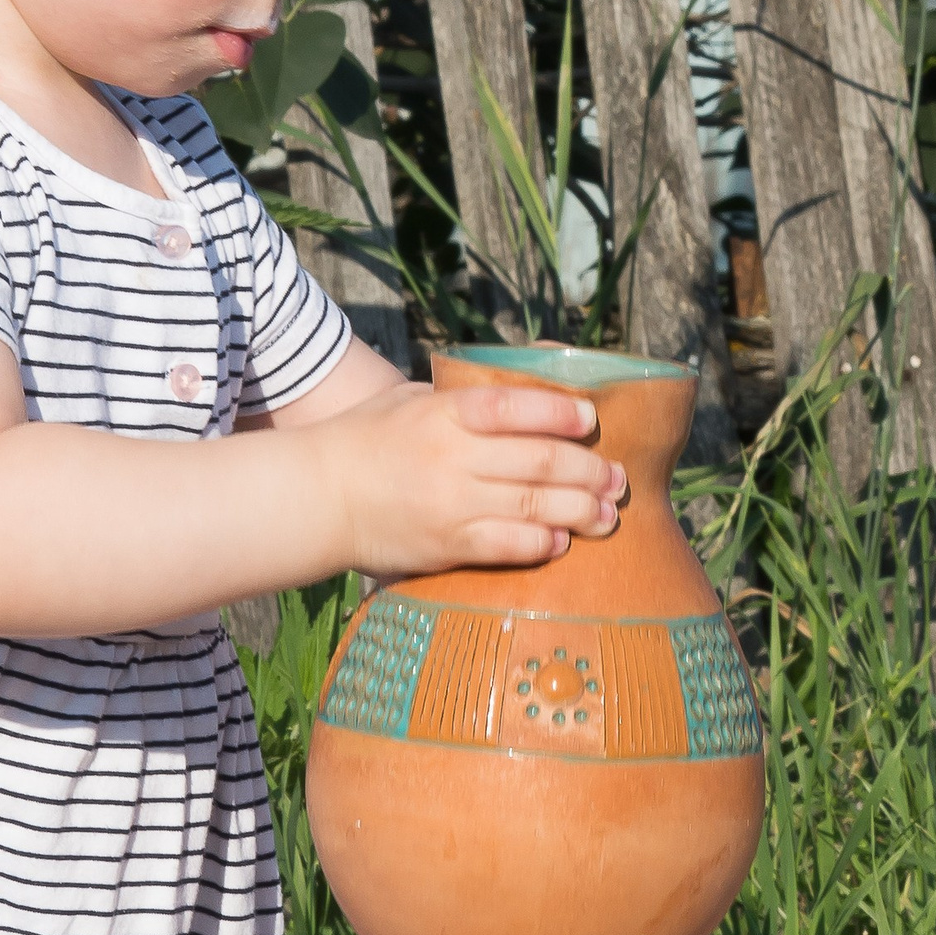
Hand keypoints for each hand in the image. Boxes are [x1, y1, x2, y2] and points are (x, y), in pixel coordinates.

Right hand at [321, 378, 624, 575]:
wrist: (317, 497)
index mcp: (445, 412)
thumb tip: (525, 389)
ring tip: (607, 514)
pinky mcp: (447, 544)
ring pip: (537, 506)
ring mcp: (453, 502)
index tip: (592, 420)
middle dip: (590, 470)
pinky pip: (509, 545)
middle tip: (618, 477)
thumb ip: (462, 397)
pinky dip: (543, 543)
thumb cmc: (367, 441)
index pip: (517, 406)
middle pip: (542, 462)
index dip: (563, 412)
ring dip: (582, 511)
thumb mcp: (411, 400)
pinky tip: (562, 541)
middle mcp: (454, 456)